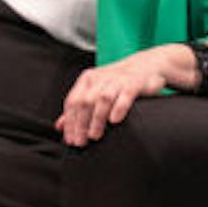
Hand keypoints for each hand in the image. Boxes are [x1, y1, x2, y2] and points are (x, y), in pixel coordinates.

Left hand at [55, 45, 184, 146]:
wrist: (148, 65)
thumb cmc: (118, 82)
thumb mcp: (96, 91)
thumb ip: (77, 108)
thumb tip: (59, 126)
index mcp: (88, 79)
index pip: (72, 101)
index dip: (69, 121)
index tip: (70, 139)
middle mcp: (100, 78)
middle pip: (84, 102)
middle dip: (80, 124)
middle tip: (80, 141)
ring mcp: (117, 80)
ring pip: (102, 99)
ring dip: (96, 119)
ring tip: (94, 135)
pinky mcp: (134, 83)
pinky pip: (124, 96)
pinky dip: (118, 108)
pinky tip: (114, 121)